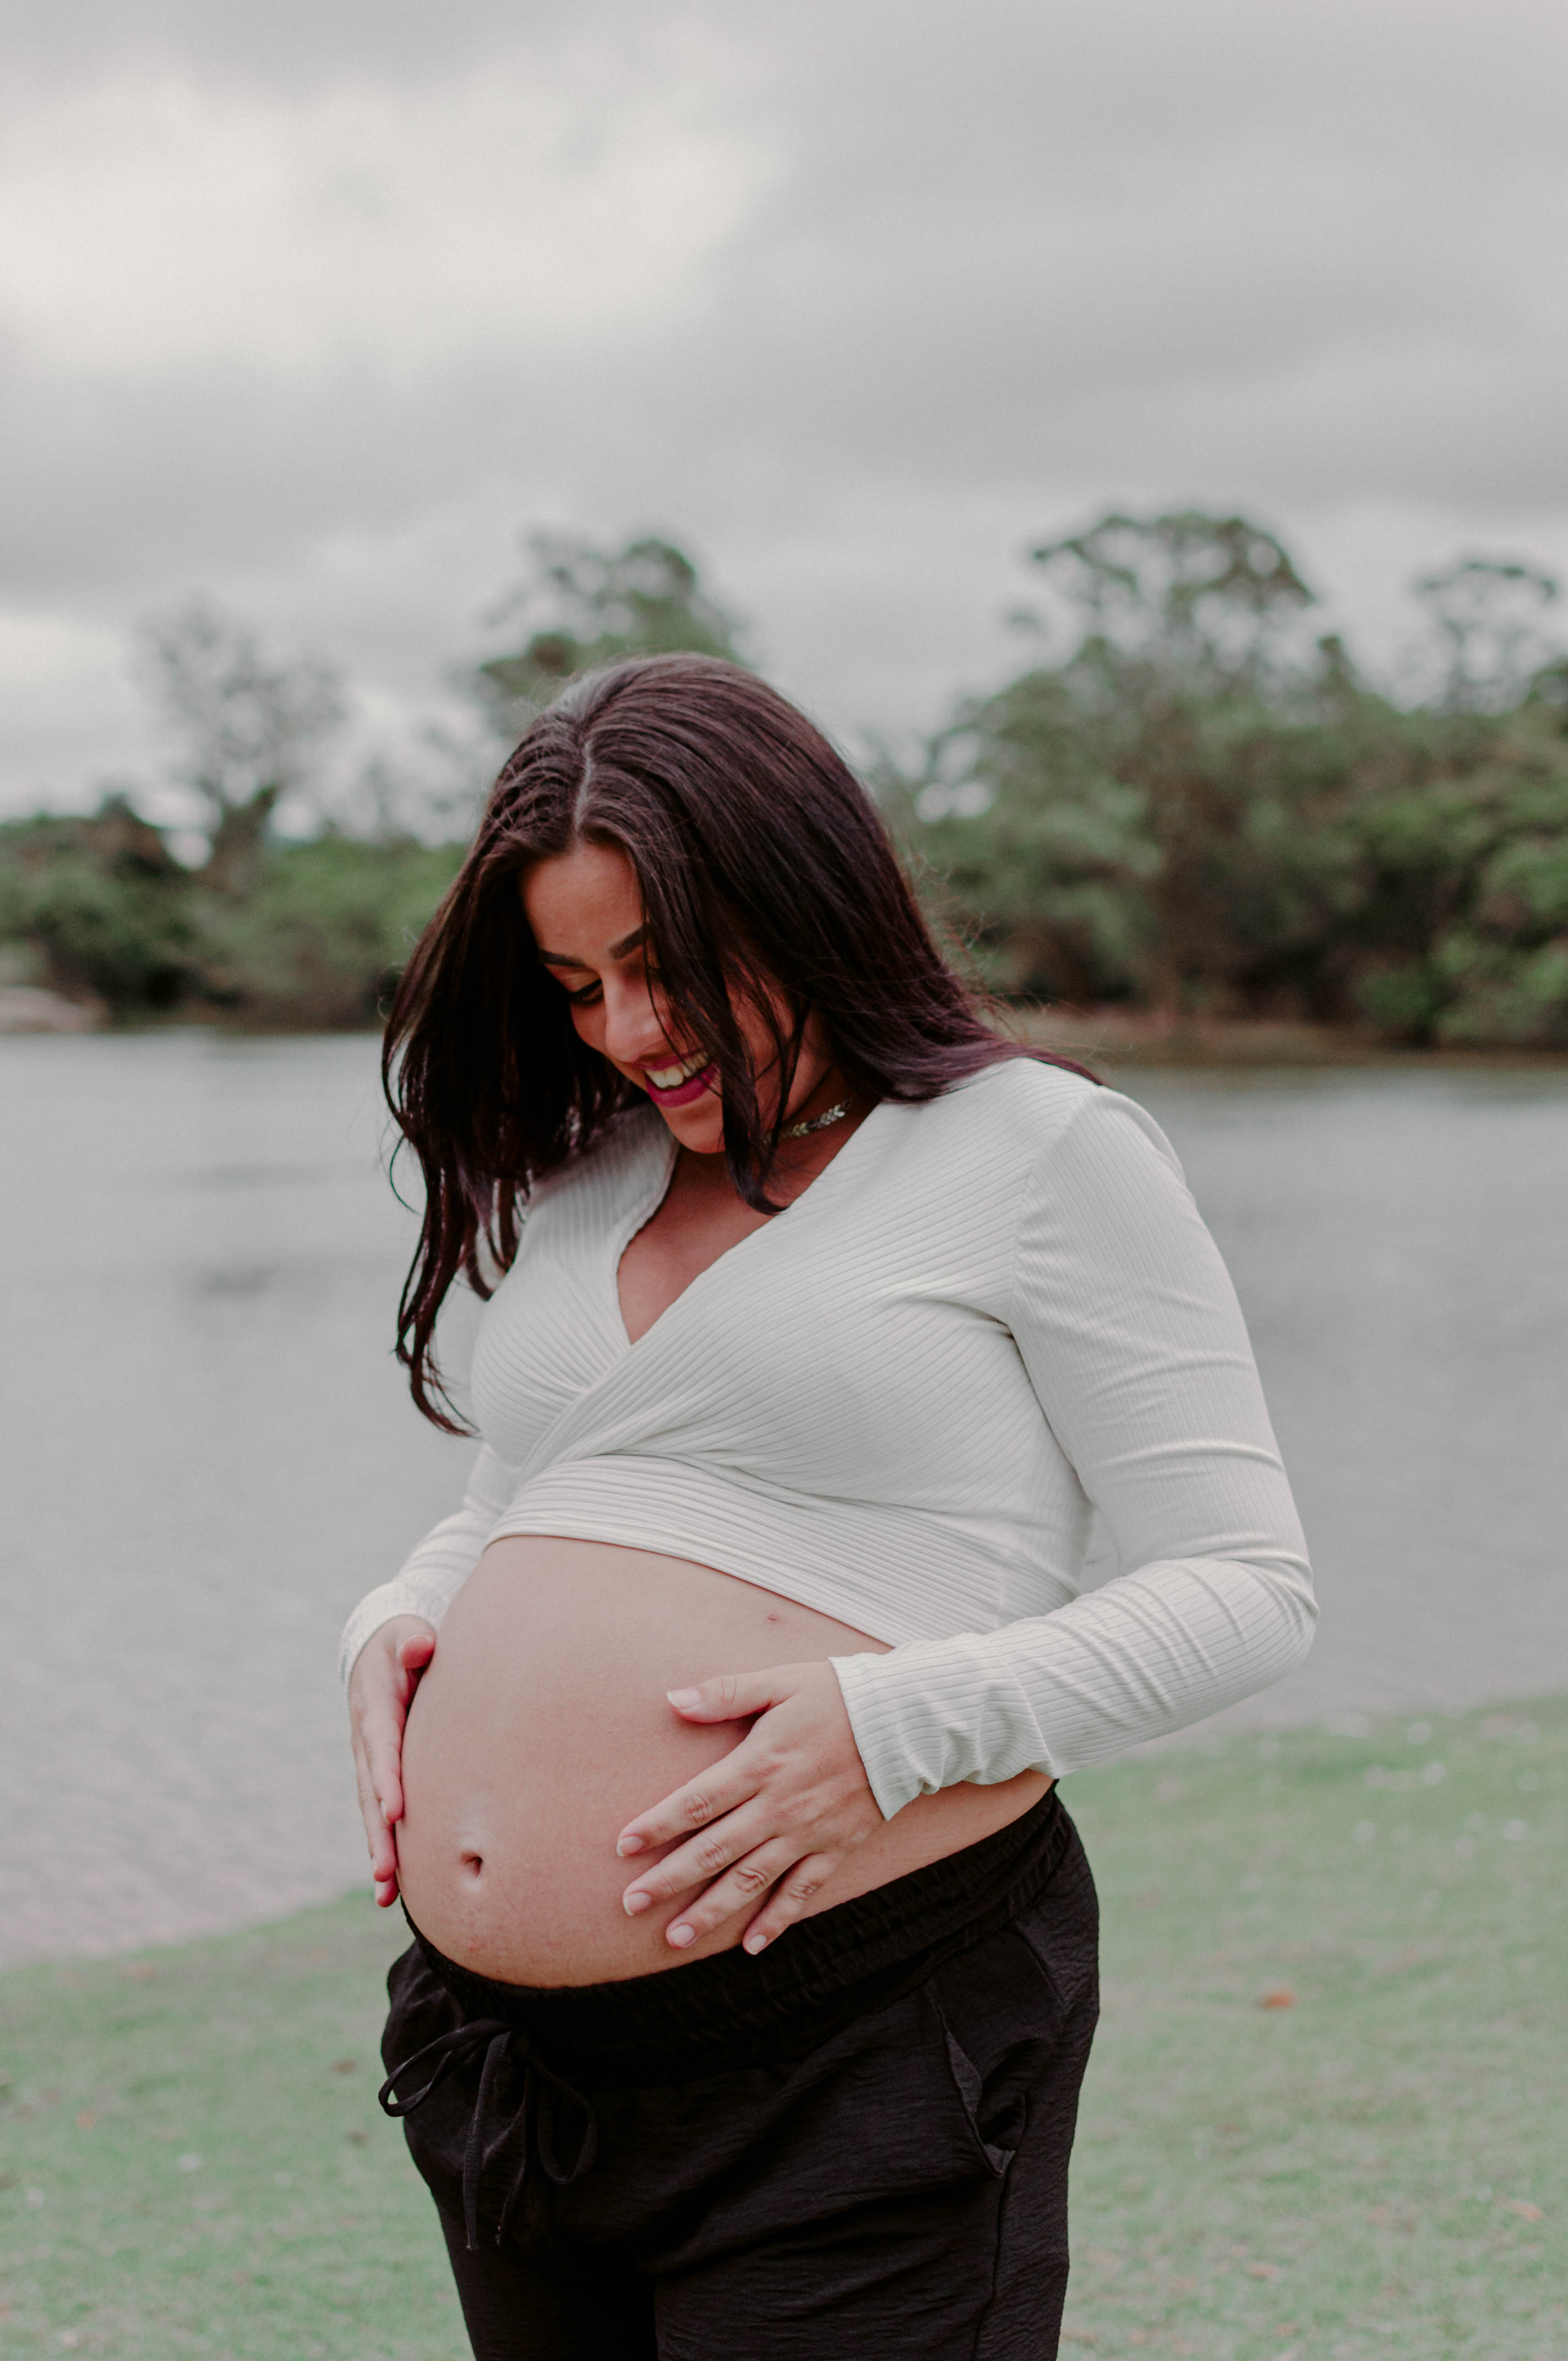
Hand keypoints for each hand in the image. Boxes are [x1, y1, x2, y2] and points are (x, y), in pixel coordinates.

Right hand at [347, 1616, 436, 1906]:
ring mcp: (370, 1763)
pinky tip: (390, 1894)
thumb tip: (420, 1648)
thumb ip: (414, 1641)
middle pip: (371, 1791)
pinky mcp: (380, 1778)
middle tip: (386, 1869)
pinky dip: (384, 1850)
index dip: (387, 1778)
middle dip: (378, 1831)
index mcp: (376, 1707)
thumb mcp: (407, 1634)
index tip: (395, 1811)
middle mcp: (367, 1742)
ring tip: (385, 1890)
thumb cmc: (405, 1643)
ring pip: (372, 1812)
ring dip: (379, 1849)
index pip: (382, 1746)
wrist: (379, 1654)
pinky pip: (380, 1817)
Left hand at [616, 1660, 883, 1955]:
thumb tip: (673, 1700)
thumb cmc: (838, 1696)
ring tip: (675, 1938)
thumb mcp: (780, 1681)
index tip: (623, 1847)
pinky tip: (750, 1945)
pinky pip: (802, 1892)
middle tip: (631, 1906)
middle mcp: (779, 1806)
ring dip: (711, 1911)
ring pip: (752, 1880)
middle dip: (669, 1880)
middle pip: (714, 1850)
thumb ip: (725, 1693)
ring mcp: (808, 1832)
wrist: (908, 1721)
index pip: (697, 1802)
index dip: (658, 1825)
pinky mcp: (836, 1848)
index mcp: (760, 1763)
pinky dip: (777, 1920)